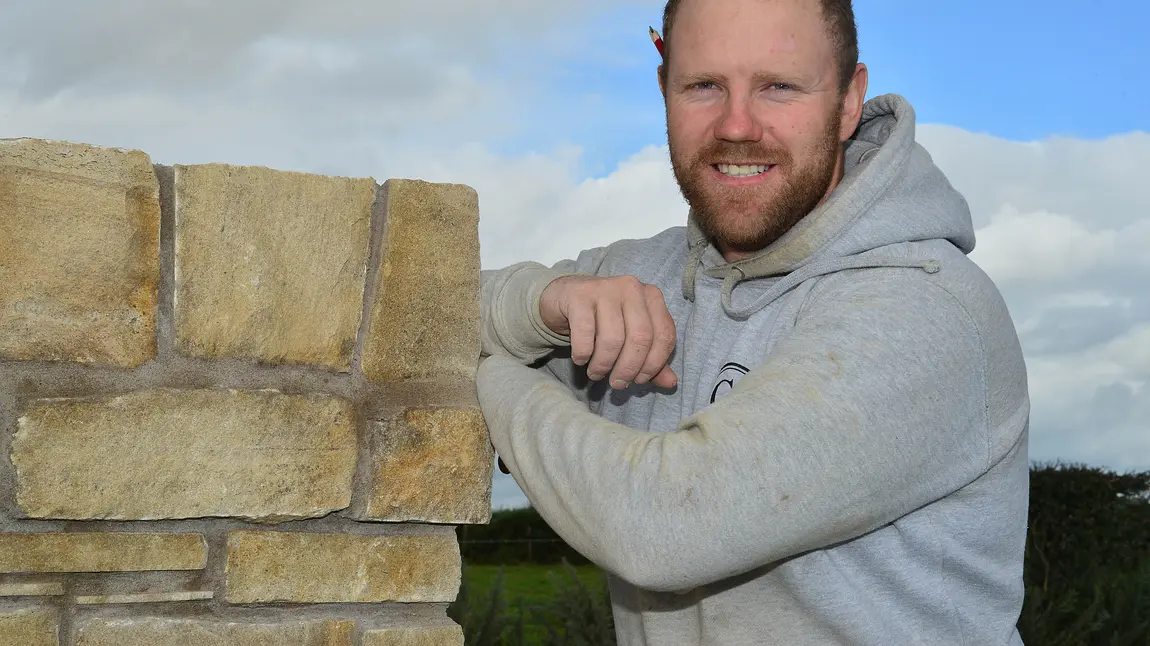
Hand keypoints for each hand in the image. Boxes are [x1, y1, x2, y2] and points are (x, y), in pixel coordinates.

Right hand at [539, 275, 677, 389]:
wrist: (565, 297)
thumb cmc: (603, 320)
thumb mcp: (630, 338)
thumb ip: (652, 360)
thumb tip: (671, 383)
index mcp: (652, 297)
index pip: (665, 335)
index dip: (654, 364)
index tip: (639, 380)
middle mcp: (632, 288)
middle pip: (641, 338)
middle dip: (628, 368)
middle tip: (617, 383)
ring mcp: (606, 288)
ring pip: (613, 338)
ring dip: (604, 364)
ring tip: (596, 373)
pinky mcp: (580, 295)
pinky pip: (585, 332)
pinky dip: (583, 353)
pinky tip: (581, 359)